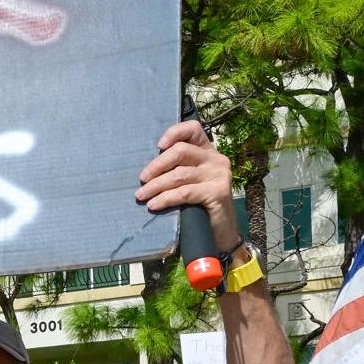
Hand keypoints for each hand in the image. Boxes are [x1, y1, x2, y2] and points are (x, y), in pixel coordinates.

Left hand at [137, 119, 239, 248]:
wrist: (222, 233)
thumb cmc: (200, 206)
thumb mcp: (190, 182)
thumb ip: (177, 169)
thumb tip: (146, 169)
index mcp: (209, 152)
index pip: (193, 129)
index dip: (174, 133)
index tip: (158, 145)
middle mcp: (217, 160)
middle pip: (181, 151)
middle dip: (157, 165)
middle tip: (142, 179)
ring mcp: (219, 175)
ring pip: (179, 174)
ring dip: (156, 186)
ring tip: (142, 195)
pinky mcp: (218, 192)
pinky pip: (185, 192)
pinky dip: (166, 198)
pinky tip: (154, 205)